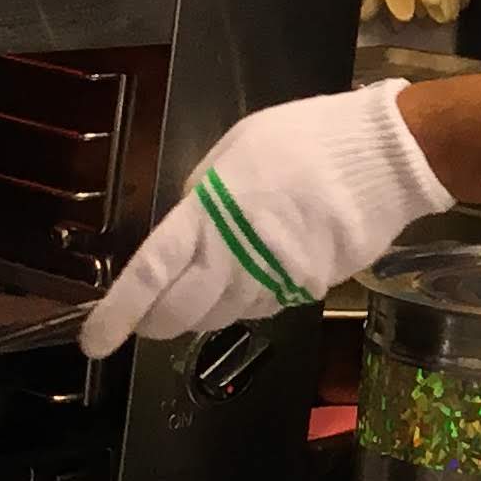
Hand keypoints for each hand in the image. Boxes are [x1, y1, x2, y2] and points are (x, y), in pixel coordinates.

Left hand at [78, 82, 450, 354]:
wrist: (386, 158)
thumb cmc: (308, 139)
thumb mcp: (238, 148)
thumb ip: (206, 193)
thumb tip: (196, 227)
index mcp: (210, 214)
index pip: (151, 275)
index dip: (117, 313)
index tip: (94, 341)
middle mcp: (235, 256)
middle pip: (180, 312)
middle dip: (155, 321)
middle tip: (148, 316)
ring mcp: (273, 278)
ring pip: (219, 317)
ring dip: (200, 312)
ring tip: (200, 291)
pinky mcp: (305, 288)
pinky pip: (260, 307)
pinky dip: (242, 301)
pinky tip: (250, 277)